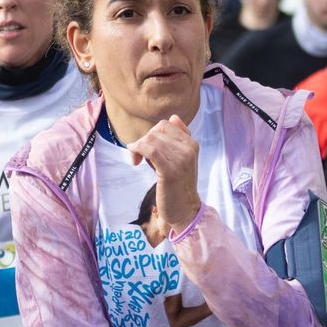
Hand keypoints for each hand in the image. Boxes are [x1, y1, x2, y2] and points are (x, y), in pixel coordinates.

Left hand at [128, 115, 200, 236]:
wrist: (184, 209)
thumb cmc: (177, 184)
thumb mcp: (180, 158)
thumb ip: (177, 139)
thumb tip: (174, 118)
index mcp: (192, 143)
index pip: (166, 124)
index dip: (151, 134)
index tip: (146, 149)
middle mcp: (189, 149)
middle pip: (156, 130)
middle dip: (143, 141)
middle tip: (140, 158)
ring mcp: (181, 159)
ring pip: (151, 139)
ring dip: (138, 148)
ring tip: (139, 161)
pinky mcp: (170, 171)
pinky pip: (150, 150)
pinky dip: (138, 151)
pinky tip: (135, 161)